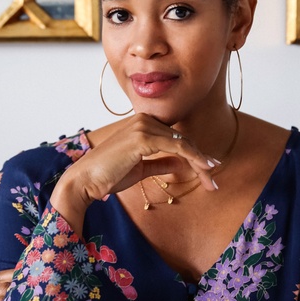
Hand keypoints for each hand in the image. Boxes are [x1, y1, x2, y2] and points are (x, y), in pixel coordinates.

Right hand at [50, 113, 218, 233]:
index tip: (209, 168)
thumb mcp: (142, 169)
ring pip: (183, 143)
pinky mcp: (143, 138)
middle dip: (200, 160)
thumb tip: (183, 165)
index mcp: (143, 124)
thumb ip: (162, 163)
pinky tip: (204, 168)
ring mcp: (143, 127)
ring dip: (200, 162)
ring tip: (211, 180)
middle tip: (212, 179)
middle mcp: (144, 120)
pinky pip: (176, 147)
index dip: (194, 153)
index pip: (176, 137)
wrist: (86, 180)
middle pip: (182, 139)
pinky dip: (193, 158)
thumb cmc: (110, 174)